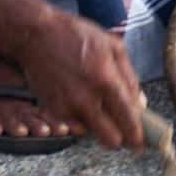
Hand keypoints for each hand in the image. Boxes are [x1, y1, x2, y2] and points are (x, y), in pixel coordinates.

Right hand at [16, 9, 143, 150]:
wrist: (34, 33)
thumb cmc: (75, 34)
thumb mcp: (111, 45)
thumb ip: (130, 76)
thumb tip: (141, 105)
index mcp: (106, 80)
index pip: (128, 121)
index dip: (137, 137)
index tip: (140, 142)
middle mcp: (87, 98)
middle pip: (110, 139)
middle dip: (118, 137)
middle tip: (120, 127)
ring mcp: (67, 106)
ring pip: (92, 132)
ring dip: (97, 123)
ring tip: (93, 101)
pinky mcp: (53, 109)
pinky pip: (73, 123)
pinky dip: (78, 115)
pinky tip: (76, 95)